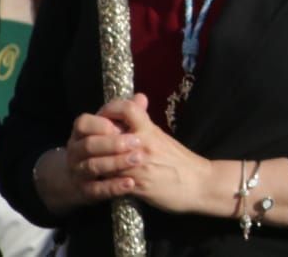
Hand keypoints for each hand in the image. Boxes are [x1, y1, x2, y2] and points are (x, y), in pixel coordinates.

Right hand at [43, 108, 142, 210]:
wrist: (86, 178)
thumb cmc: (106, 146)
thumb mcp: (115, 129)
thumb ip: (127, 113)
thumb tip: (141, 97)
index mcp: (81, 133)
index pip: (83, 123)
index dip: (100, 124)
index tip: (120, 125)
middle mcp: (75, 152)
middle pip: (89, 145)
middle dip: (113, 143)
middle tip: (137, 141)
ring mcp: (78, 172)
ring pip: (92, 167)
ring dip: (116, 163)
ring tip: (138, 159)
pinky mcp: (85, 191)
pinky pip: (97, 190)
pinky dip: (113, 187)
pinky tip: (131, 184)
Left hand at [96, 94, 224, 215]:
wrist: (200, 183)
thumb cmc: (181, 161)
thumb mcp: (162, 137)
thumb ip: (144, 124)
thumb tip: (137, 101)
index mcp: (150, 130)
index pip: (126, 108)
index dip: (109, 109)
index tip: (102, 117)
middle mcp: (142, 144)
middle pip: (107, 133)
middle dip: (92, 140)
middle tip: (87, 144)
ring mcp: (138, 165)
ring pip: (102, 160)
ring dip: (93, 164)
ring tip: (90, 167)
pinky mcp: (137, 186)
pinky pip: (110, 183)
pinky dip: (101, 184)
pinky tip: (99, 185)